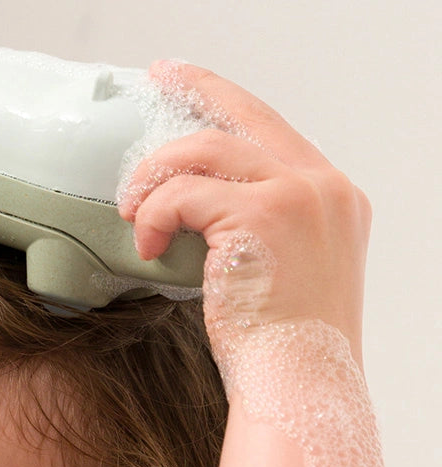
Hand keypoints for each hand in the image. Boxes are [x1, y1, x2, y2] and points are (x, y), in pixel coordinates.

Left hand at [118, 63, 371, 359]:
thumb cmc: (283, 350)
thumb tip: (199, 217)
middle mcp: (324, 188)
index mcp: (332, 200)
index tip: (187, 80)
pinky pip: (185, 193)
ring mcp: (299, 196)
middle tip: (156, 80)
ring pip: (206, 149)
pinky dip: (155, 214)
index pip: (273, 131)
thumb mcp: (283, 275)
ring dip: (156, 176)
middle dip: (195, 90)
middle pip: (244, 117)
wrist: (300, 386)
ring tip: (133, 211)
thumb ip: (258, 233)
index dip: (226, 100)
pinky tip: (148, 243)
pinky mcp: (262, 216)